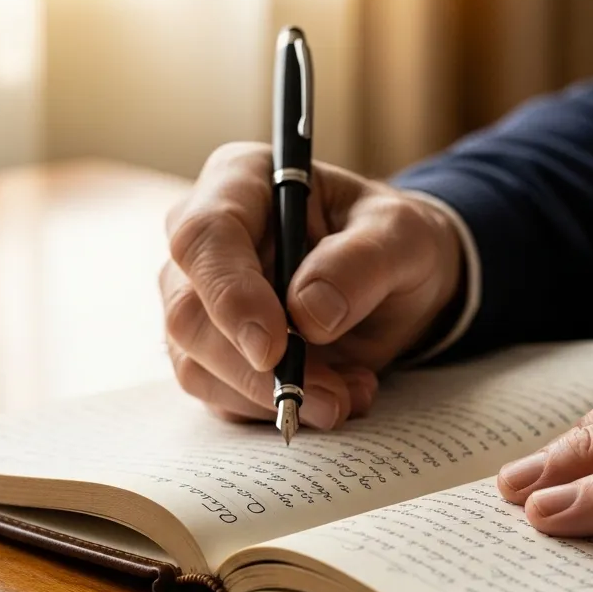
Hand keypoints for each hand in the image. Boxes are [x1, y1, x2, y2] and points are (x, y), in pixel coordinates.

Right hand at [160, 143, 462, 425]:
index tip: (274, 349)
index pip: (203, 236)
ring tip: (351, 392)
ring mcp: (200, 299)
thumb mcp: (404, 237)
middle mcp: (205, 240)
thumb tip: (308, 313)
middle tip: (333, 396)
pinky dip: (276, 409)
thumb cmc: (393, 241)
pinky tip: (335, 395)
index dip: (230, 296)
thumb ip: (362, 263)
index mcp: (240, 182)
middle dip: (257, 369)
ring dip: (272, 396)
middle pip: (188, 312)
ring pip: (197, 364)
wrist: (401, 283)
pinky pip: (221, 395)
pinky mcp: (213, 352)